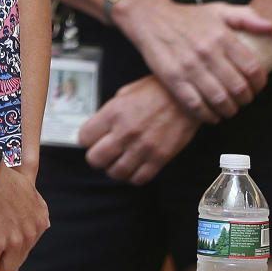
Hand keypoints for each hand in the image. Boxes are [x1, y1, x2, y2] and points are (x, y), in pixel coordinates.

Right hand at [0, 160, 49, 270]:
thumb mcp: (30, 190)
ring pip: (5, 269)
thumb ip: (37, 209)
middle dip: (4, 259)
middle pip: (18, 261)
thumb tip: (45, 223)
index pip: (28, 248)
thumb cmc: (3, 176)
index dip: (13, 248)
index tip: (2, 245)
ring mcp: (14, 240)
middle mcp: (30, 234)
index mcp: (40, 221)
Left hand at [78, 75, 197, 184]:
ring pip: (115, 173)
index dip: (86, 139)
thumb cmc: (155, 91)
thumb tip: (98, 129)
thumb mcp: (124, 93)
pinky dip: (133, 176)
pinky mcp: (160, 158)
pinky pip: (139, 179)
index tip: (92, 139)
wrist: (187, 97)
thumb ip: (109, 113)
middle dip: (96, 157)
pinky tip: (134, 166)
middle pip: (95, 159)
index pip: (84, 138)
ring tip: (119, 161)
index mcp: (113, 113)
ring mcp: (143, 147)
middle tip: (103, 153)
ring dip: (114, 169)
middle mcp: (125, 132)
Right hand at [114, 0, 271, 120]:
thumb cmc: (185, 17)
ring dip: (229, 110)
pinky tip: (211, 114)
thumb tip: (270, 28)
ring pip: (219, 100)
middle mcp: (207, 52)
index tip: (257, 86)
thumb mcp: (218, 10)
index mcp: (221, 36)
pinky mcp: (172, 78)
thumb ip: (246, 17)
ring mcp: (189, 66)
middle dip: (246, 99)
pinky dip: (207, 115)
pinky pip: (195, 105)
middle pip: (238, 88)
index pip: (252, 68)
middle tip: (244, 100)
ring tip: (229, 108)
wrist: (149, 17)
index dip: (260, 83)